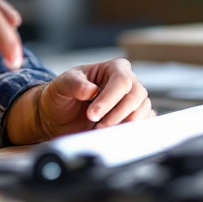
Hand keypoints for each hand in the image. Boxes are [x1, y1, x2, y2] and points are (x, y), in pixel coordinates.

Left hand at [6, 58, 152, 143]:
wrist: (58, 115)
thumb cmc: (62, 94)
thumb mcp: (62, 84)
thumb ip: (75, 84)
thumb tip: (91, 90)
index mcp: (113, 68)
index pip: (121, 81)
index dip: (109, 99)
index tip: (93, 114)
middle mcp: (127, 82)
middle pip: (136, 96)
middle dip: (118, 114)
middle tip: (98, 125)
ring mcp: (132, 100)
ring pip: (142, 110)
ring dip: (124, 123)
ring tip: (102, 130)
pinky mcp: (133, 118)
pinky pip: (143, 123)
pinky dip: (132, 130)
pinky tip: (116, 133)